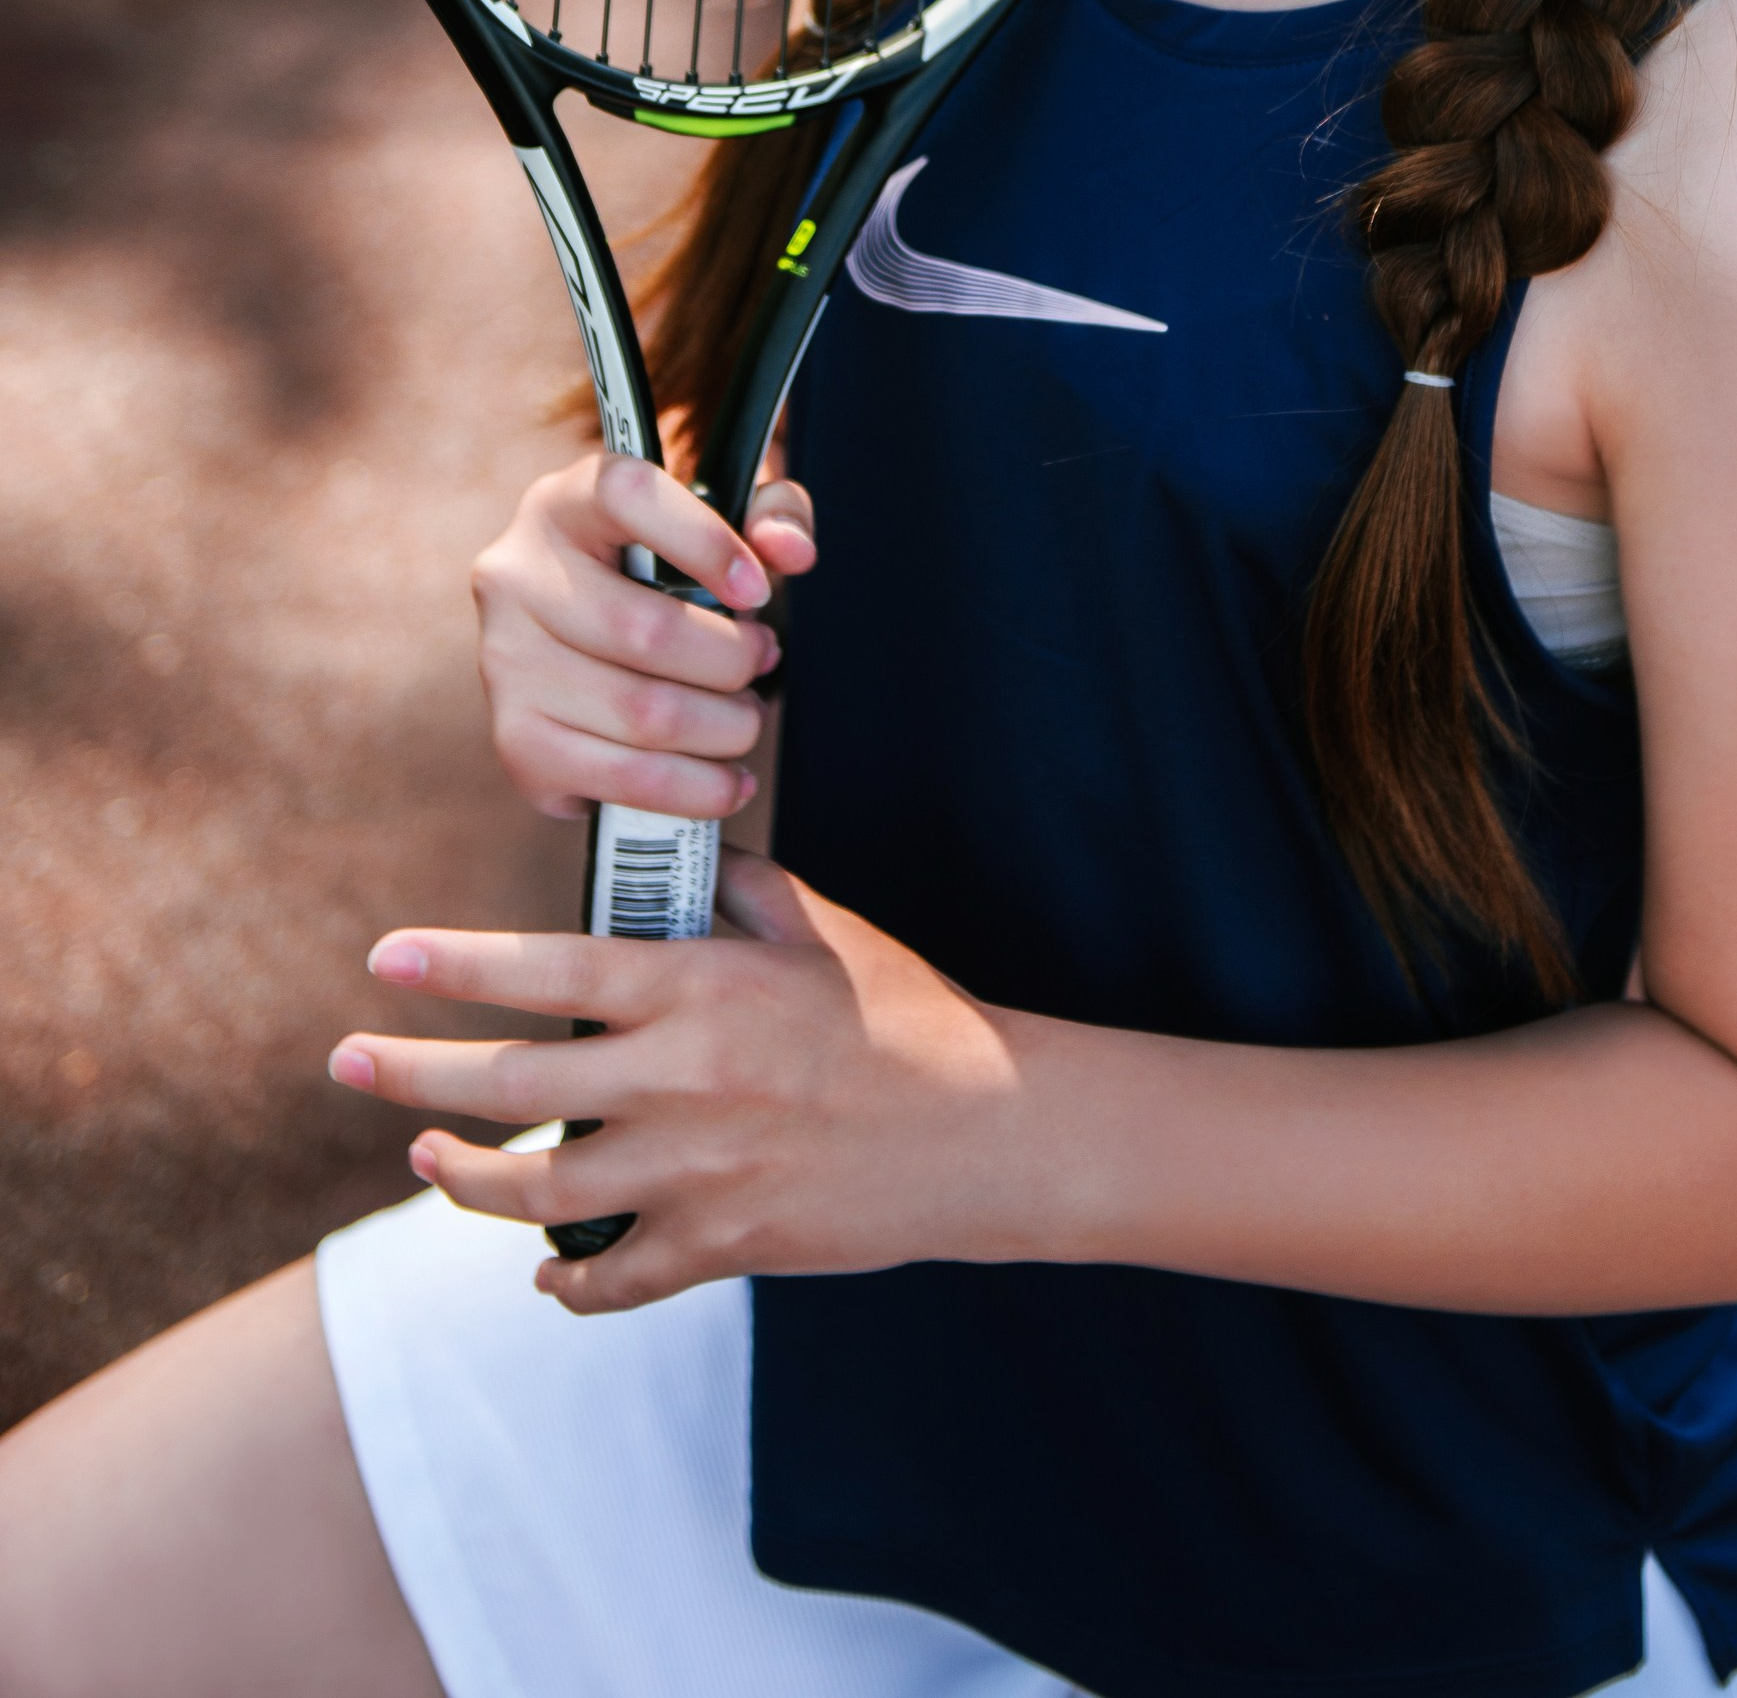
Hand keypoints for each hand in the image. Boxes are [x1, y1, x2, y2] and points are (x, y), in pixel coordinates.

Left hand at [327, 853, 1041, 1309]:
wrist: (988, 1130)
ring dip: (464, 1179)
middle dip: (410, 1077)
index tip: (384, 961)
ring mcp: (695, 1172)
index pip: (548, 971)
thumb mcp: (821, 925)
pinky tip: (546, 1266)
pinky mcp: (721, 1244)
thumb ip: (736, 891)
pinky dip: (567, 1277)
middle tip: (349, 1063)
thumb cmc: (906, 1013)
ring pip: (535, 1192)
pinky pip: (610, 1275)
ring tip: (428, 1162)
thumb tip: (674, 858)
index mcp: (701, 988)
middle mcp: (681, 1080)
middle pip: (508, 1088)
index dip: (457, 966)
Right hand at [471, 450, 815, 821]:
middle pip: (645, 631)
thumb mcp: (719, 518)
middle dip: (732, 661)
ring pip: (641, 714)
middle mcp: (516, 576)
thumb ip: (771, 512)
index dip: (705, 542)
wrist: (587, 628)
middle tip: (762, 662)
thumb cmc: (664, 565)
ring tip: (744, 717)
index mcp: (566, 502)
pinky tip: (725, 781)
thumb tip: (790, 552)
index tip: (759, 589)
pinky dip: (691, 790)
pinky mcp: (516, 741)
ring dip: (723, 729)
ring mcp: (505, 663)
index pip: (628, 497)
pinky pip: (618, 779)